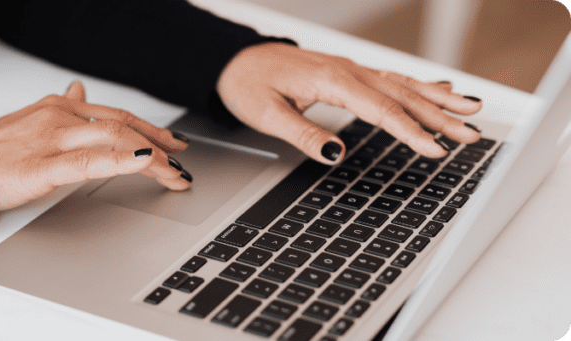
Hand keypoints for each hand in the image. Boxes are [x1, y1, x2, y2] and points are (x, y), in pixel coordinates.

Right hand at [0, 81, 190, 214]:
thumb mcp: (29, 121)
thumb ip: (60, 108)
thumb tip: (79, 90)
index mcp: (57, 107)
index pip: (115, 115)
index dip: (149, 129)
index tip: (172, 142)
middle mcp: (59, 117)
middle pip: (123, 126)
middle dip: (161, 143)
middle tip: (184, 161)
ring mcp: (52, 139)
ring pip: (115, 141)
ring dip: (153, 158)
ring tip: (175, 174)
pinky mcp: (43, 167)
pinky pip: (90, 161)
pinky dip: (123, 161)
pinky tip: (145, 163)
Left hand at [216, 42, 482, 163]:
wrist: (236, 60)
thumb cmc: (248, 84)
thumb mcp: (265, 115)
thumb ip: (302, 134)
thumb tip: (334, 154)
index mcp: (331, 80)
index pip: (380, 109)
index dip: (410, 131)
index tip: (435, 149)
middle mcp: (347, 71)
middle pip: (402, 95)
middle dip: (440, 116)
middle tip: (473, 135)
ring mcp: (350, 70)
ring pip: (402, 84)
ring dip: (439, 99)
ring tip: (472, 112)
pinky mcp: (348, 73)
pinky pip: (391, 79)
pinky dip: (420, 85)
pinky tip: (441, 90)